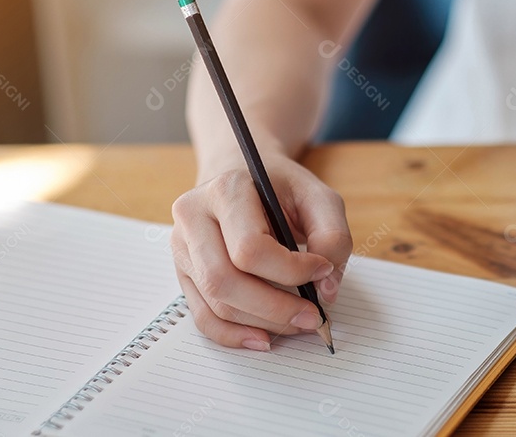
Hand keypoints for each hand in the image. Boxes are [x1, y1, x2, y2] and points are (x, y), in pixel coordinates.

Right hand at [170, 154, 351, 350]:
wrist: (244, 177)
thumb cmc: (282, 188)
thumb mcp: (318, 197)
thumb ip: (333, 237)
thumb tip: (326, 290)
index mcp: (225, 190)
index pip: (249, 248)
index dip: (291, 270)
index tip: (322, 271)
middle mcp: (193, 217)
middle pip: (225, 281)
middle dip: (276, 308)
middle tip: (313, 317)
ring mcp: (182, 248)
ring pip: (216, 303)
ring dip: (262, 322)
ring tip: (298, 323)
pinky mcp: (184, 273)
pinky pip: (203, 317)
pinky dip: (234, 335)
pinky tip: (265, 337)